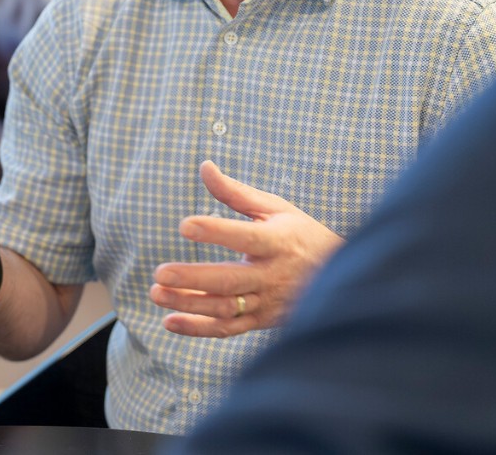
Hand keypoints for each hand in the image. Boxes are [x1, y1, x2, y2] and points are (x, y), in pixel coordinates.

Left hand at [150, 160, 343, 337]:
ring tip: (156, 292)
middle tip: (160, 272)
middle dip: (193, 278)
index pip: (245, 237)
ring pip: (225, 308)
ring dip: (188, 304)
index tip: (184, 225)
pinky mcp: (261, 321)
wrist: (339, 278)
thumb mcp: (275, 208)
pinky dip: (198, 329)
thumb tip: (204, 167)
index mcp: (278, 242)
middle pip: (230, 280)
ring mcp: (267, 303)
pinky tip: (169, 321)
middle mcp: (273, 276)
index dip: (215, 232)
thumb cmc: (300, 234)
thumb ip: (236, 192)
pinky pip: (227, 329)